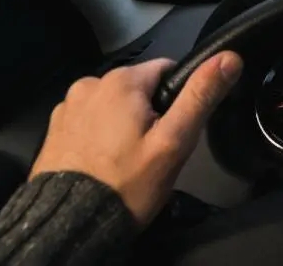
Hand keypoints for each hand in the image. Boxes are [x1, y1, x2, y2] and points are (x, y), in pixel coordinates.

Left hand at [29, 52, 242, 227]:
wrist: (70, 224)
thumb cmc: (128, 181)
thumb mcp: (173, 142)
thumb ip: (200, 97)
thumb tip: (229, 57)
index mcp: (121, 80)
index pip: (167, 70)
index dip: (178, 100)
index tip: (174, 132)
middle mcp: (89, 83)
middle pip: (138, 89)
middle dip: (149, 114)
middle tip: (152, 153)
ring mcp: (67, 106)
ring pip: (112, 105)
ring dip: (121, 124)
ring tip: (125, 162)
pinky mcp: (53, 128)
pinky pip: (89, 121)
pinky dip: (98, 136)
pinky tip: (101, 163)